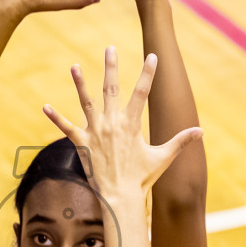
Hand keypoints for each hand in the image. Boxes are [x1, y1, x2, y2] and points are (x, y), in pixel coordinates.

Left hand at [42, 47, 201, 200]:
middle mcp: (112, 124)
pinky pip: (66, 127)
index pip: (142, 93)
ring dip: (80, 83)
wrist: (120, 198)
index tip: (152, 56)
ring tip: (74, 66)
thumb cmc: (142, 179)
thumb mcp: (163, 158)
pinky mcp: (81, 143)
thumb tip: (201, 131)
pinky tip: (44, 106)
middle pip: (111, 89)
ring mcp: (95, 132)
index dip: (148, 74)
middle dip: (112, 67)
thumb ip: (180, 141)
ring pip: (86, 102)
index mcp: (132, 125)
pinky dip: (55, 117)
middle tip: (110, 48)